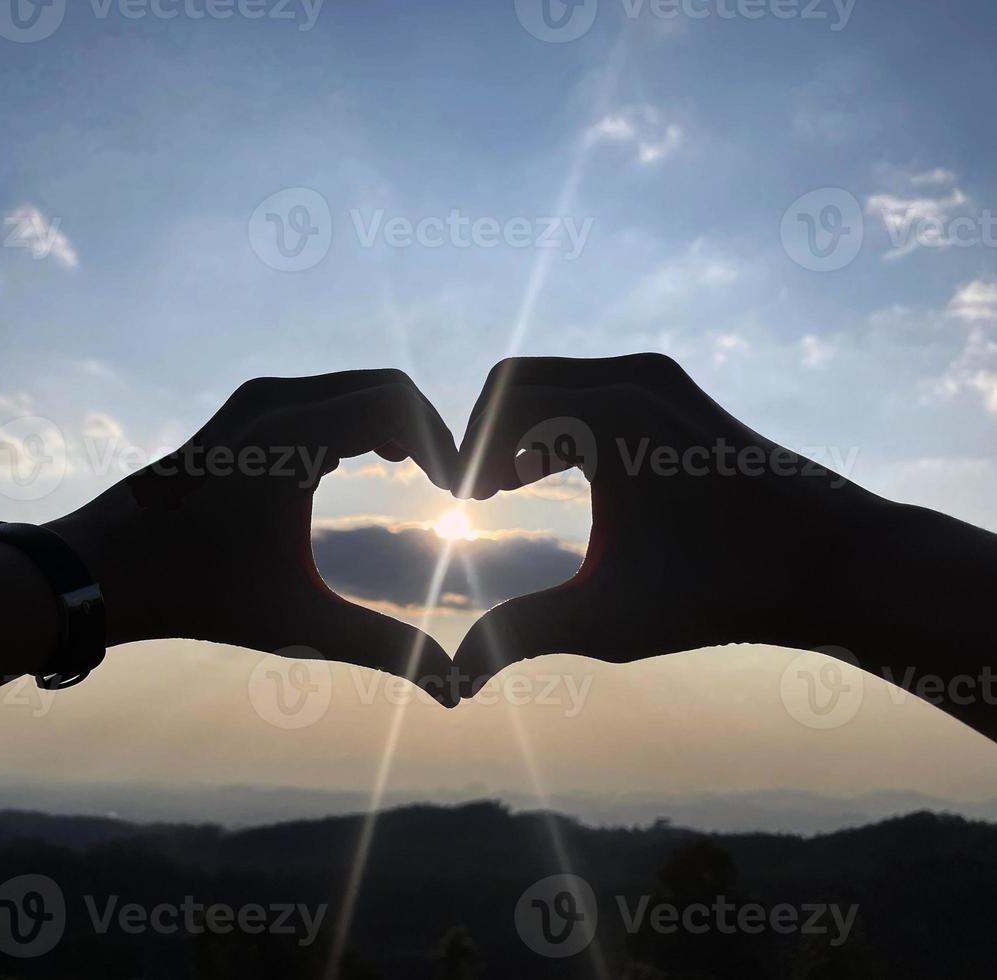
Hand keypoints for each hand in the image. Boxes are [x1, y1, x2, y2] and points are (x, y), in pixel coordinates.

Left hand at [48, 369, 461, 704]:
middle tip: (451, 485)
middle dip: (428, 430)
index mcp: (292, 438)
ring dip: (393, 423)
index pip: (398, 408)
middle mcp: (274, 403)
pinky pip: (321, 396)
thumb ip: (384, 649)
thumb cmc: (198, 596)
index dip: (444, 445)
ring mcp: (254, 401)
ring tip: (420, 474)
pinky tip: (370, 464)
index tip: (461, 494)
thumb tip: (454, 693)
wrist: (103, 571)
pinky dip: (357, 420)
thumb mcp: (299, 624)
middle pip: (384, 388)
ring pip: (352, 388)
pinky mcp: (241, 411)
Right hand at [452, 353, 890, 694]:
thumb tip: (452, 682)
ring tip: (509, 489)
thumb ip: (520, 637)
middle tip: (478, 497)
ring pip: (553, 379)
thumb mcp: (609, 620)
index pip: (496, 411)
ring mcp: (660, 378)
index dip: (463, 458)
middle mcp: (633, 379)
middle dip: (484, 436)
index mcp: (610, 418)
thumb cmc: (723, 592)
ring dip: (521, 426)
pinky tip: (557, 476)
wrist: (835, 563)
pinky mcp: (679, 390)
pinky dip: (559, 419)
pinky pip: (591, 384)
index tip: (461, 507)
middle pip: (515, 381)